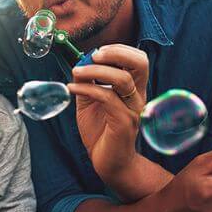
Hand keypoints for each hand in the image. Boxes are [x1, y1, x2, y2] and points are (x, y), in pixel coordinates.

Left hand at [67, 45, 148, 181]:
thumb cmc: (100, 131)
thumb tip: (78, 63)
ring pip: (123, 79)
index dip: (119, 50)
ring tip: (76, 72)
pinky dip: (87, 88)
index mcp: (133, 89)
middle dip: (116, 53)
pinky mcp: (123, 122)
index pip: (137, 59)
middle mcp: (137, 96)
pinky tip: (71, 88)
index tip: (96, 51)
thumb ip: (87, 83)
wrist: (108, 162)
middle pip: (140, 63)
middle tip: (94, 55)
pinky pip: (107, 97)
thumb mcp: (89, 102)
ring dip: (96, 71)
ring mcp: (132, 109)